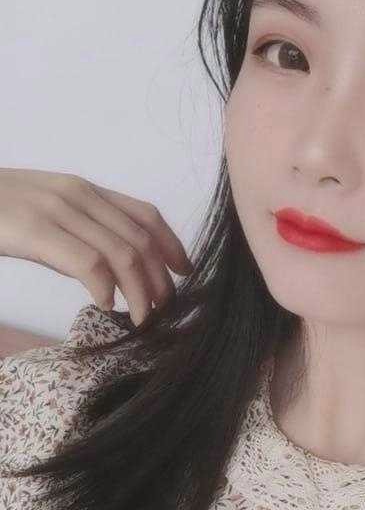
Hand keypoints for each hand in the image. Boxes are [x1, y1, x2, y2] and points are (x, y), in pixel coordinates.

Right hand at [0, 167, 194, 325]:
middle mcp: (76, 194)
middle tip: (165, 311)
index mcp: (81, 190)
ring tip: (142, 319)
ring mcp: (56, 209)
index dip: (173, 246)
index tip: (184, 274)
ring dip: (141, 293)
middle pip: (142, 239)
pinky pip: (89, 263)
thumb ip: (75, 233)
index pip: (145, 215)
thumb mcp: (40, 215)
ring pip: (123, 254)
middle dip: (161, 279)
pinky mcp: (34, 229)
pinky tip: (105, 306)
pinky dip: (106, 289)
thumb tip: (107, 274)